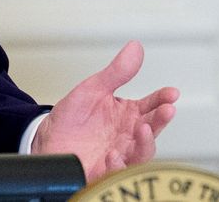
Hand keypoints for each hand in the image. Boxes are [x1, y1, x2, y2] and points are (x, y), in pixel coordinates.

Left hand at [31, 40, 178, 181]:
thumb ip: (116, 72)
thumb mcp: (93, 88)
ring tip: (141, 129)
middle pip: (151, 129)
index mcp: (128, 115)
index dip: (163, 99)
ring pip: (140, 153)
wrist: (46, 139)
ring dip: (144, 143)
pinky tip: (112, 155)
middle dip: (160, 120)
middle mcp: (128, 136)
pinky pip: (116, 172)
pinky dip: (117, 165)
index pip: (152, 105)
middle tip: (166, 110)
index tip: (172, 93)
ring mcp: (119, 154)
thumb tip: (135, 47)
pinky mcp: (105, 171)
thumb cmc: (72, 116)